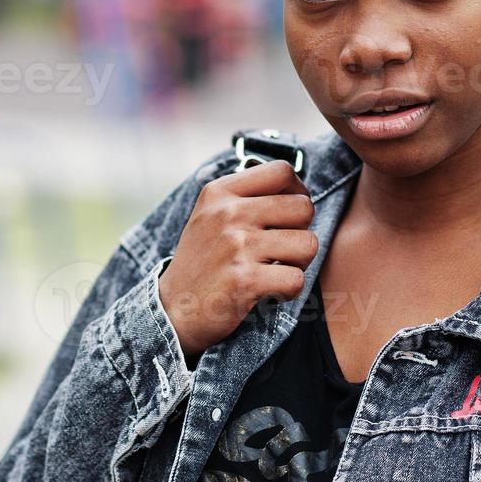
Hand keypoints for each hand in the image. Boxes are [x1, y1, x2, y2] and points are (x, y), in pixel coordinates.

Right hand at [157, 159, 317, 358]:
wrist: (173, 310)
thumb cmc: (202, 262)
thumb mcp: (210, 215)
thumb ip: (246, 197)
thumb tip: (296, 187)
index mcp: (219, 192)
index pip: (282, 171)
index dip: (298, 191)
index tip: (288, 214)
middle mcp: (227, 213)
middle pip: (303, 207)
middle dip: (302, 230)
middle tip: (283, 248)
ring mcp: (236, 246)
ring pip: (308, 244)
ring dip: (300, 262)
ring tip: (277, 269)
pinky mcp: (245, 280)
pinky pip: (296, 279)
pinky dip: (289, 290)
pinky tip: (270, 291)